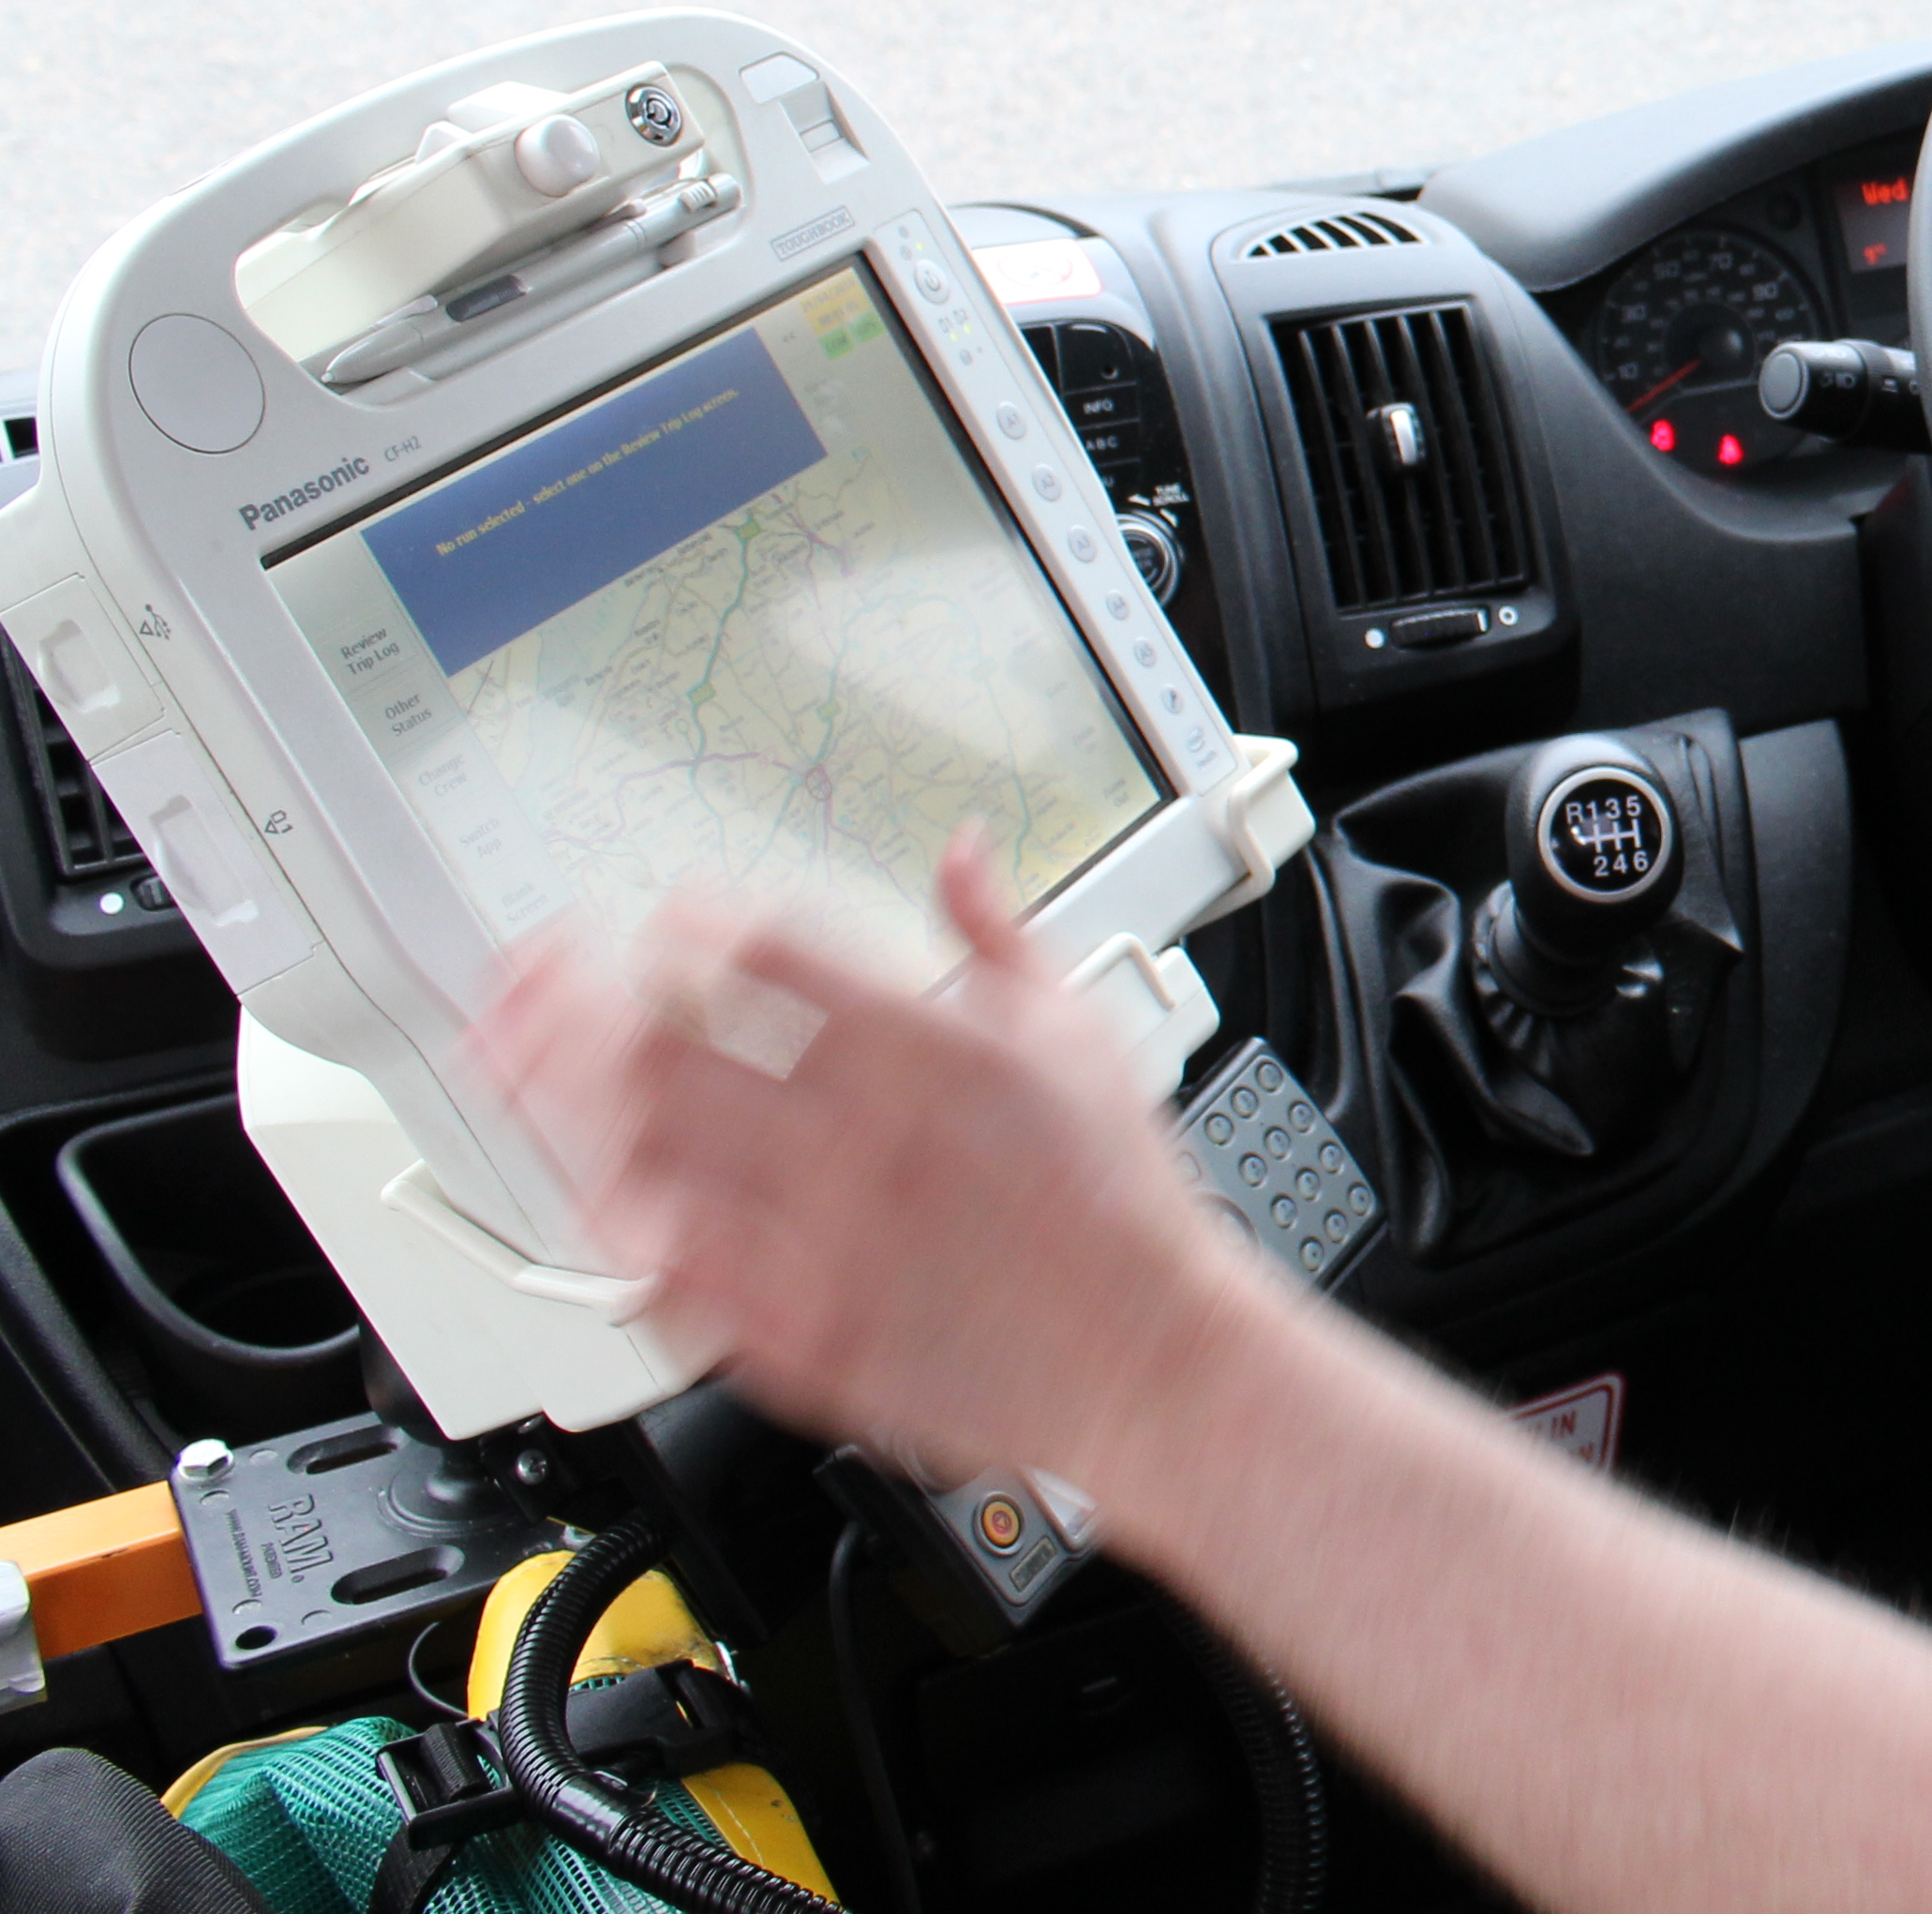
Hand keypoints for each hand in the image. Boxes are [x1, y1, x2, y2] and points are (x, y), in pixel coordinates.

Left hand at [468, 843, 1265, 1486]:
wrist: (1143, 1354)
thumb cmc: (1115, 1203)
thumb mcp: (1077, 1031)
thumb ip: (999, 932)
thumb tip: (961, 852)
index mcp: (919, 1051)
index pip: (762, 952)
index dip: (690, 921)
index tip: (666, 916)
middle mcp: (848, 1139)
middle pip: (661, 1049)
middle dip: (571, 1002)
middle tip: (527, 976)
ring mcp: (808, 1242)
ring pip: (638, 1158)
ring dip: (559, 1104)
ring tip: (513, 1068)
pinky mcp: (791, 1334)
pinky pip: (661, 1275)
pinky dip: (610, 1227)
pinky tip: (586, 1190)